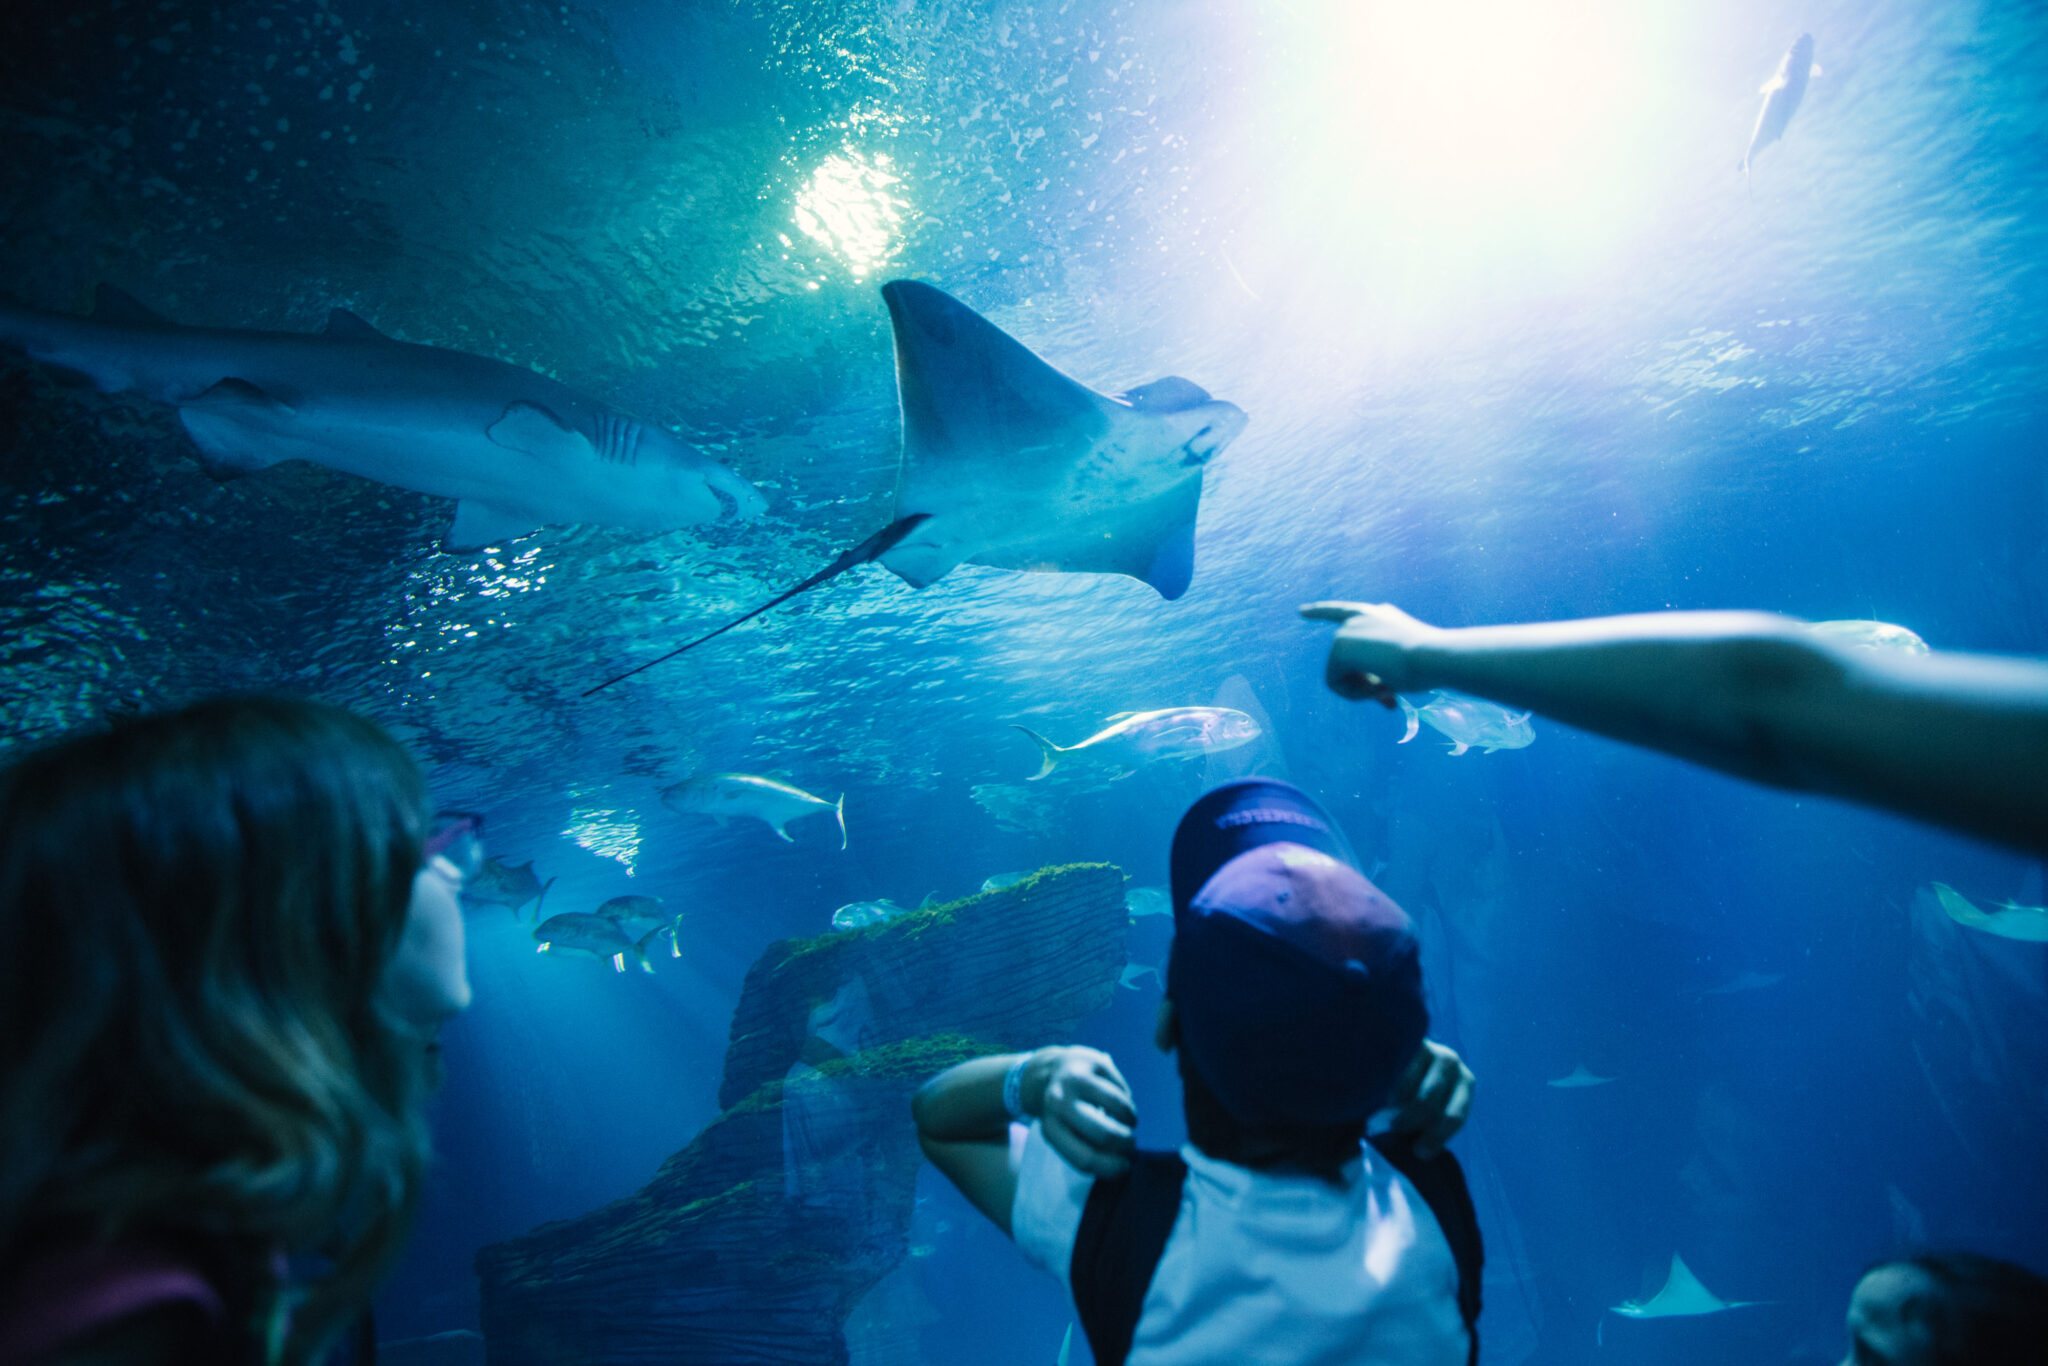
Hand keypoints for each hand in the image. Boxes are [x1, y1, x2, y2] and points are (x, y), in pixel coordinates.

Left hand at [1026, 1046, 1137, 1177]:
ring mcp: (1076, 1079)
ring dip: (1131, 1121)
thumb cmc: (1064, 1113)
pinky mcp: (1094, 1062)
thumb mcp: (1064, 1134)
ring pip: (1119, 1108)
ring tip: (1128, 1124)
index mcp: (1050, 1128)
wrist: (1050, 1071)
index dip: (1111, 1168)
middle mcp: (1059, 1102)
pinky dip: (1127, 1102)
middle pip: (1104, 1134)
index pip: (1085, 1158)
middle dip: (1126, 1144)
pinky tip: (1122, 1106)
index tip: (1125, 1167)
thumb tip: (1122, 1166)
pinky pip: (1122, 1090)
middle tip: (1131, 1145)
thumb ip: (1086, 1151)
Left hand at [1298, 601, 1441, 705]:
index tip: (1300, 611)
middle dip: (1362, 685)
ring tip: (1387, 687)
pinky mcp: (1339, 647)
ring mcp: (1347, 630)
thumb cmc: (1430, 664)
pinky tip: (1377, 686)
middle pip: (1345, 661)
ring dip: (1361, 689)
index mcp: (1378, 615)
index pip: (1342, 611)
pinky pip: (1334, 683)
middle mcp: (1359, 617)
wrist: (1433, 656)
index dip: (1319, 611)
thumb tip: (1385, 695)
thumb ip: (1389, 678)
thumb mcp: (1406, 670)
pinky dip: (1353, 693)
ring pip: (1339, 674)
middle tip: (1388, 697)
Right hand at [1386, 1039, 1474, 1159]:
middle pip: (1427, 1104)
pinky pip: (1390, 1074)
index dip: (1435, 1138)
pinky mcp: (1404, 1041)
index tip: (1418, 1152)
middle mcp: (1452, 1062)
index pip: (1454, 1117)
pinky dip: (1382, 1088)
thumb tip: (1417, 1153)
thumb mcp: (1435, 1108)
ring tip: (1383, 1109)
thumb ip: (1432, 1125)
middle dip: (1409, 1122)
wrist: (1400, 1051)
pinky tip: (1377, 1091)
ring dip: (1392, 1106)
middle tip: (1393, 1128)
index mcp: (1465, 1083)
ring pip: (1405, 1091)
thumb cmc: (1420, 1091)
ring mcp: (1429, 1047)